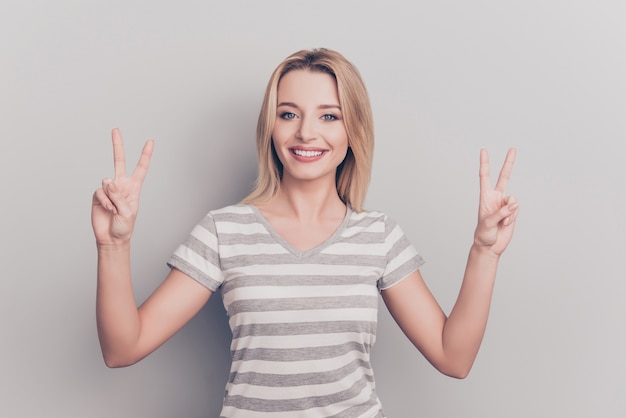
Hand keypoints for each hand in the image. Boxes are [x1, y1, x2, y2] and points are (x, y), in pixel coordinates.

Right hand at [91, 128, 153, 246]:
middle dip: (117, 145)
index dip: (145, 155)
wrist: (111, 238)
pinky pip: (100, 192)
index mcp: (134, 187)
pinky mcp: (98, 195)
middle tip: (115, 129)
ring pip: (108, 182)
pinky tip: (108, 209)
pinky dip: (104, 201)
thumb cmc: (124, 227)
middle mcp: (121, 185)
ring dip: (112, 197)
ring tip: (115, 209)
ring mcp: (108, 189)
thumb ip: (119, 195)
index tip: (150, 141)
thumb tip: (108, 181)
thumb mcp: (127, 212)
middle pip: (118, 161)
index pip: (141, 168)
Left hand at [473, 148, 518, 255]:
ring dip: (510, 211)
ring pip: (514, 199)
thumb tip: (512, 205)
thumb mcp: (488, 223)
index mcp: (485, 197)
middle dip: (509, 163)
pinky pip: (517, 209)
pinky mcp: (512, 212)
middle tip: (513, 148)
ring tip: (502, 221)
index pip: (484, 177)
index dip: (484, 163)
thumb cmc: (483, 234)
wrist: (490, 246)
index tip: (483, 150)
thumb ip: (500, 213)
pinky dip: (513, 216)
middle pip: (504, 177)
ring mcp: (505, 204)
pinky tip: (506, 223)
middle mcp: (496, 197)